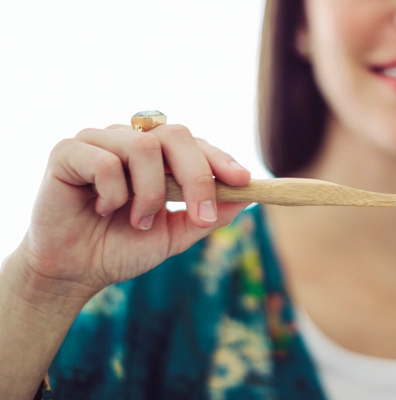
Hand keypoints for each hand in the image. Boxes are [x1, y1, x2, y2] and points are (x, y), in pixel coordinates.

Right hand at [14, 123, 251, 299]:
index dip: (220, 159)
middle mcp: (130, 140)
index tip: (243, 181)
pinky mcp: (67, 151)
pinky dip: (113, 193)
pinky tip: (101, 209)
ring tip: (138, 221)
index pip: (195, 144)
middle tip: (199, 215)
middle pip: (176, 135)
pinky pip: (105, 162)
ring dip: (149, 194)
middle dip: (196, 176)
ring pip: (144, 147)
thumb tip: (248, 199)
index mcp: (157, 156)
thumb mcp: (175, 235)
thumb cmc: (122, 248)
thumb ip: (208, 216)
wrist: (74, 271)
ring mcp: (99, 141)